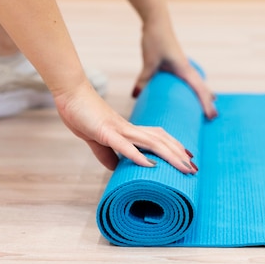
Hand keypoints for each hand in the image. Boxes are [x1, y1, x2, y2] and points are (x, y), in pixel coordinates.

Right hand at [54, 80, 197, 173]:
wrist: (70, 94)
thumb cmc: (82, 114)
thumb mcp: (96, 139)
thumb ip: (107, 152)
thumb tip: (114, 167)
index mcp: (129, 129)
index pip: (158, 137)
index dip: (174, 147)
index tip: (187, 158)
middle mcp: (129, 128)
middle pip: (161, 141)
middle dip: (179, 155)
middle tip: (194, 169)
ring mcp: (119, 129)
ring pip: (151, 142)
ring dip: (170, 156)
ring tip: (184, 168)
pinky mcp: (105, 132)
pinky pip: (124, 145)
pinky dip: (138, 155)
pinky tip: (151, 165)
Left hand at [132, 12, 217, 118]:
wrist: (156, 21)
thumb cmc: (156, 39)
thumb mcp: (149, 61)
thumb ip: (144, 79)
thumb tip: (136, 96)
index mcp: (184, 69)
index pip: (199, 89)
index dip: (205, 104)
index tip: (211, 116)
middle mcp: (186, 68)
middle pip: (202, 87)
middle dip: (208, 101)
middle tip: (213, 116)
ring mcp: (182, 65)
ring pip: (197, 82)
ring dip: (203, 93)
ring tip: (208, 103)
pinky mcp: (176, 63)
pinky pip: (188, 78)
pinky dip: (192, 86)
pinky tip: (186, 90)